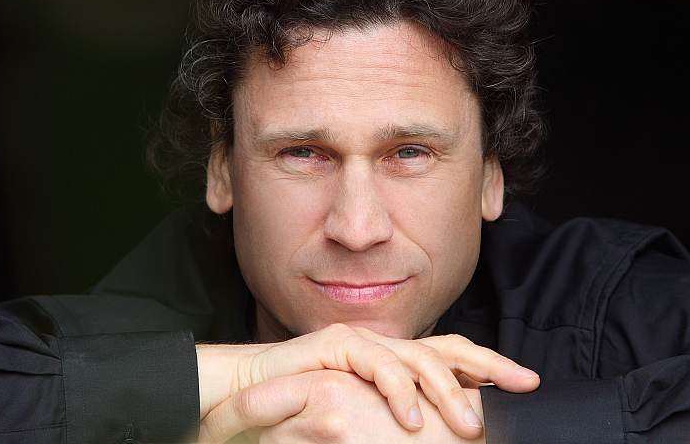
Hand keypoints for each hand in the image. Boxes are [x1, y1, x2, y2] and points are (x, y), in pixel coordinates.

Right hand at [197, 323, 538, 440]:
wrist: (251, 391)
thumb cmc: (306, 409)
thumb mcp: (365, 417)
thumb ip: (399, 420)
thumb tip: (438, 435)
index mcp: (395, 361)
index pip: (450, 358)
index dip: (488, 367)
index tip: (525, 383)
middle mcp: (384, 345)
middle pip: (445, 347)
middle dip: (487, 363)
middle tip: (523, 382)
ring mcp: (361, 341)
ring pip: (417, 355)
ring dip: (447, 389)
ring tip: (467, 425)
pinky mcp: (335, 344)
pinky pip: (375, 361)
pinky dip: (398, 389)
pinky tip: (411, 418)